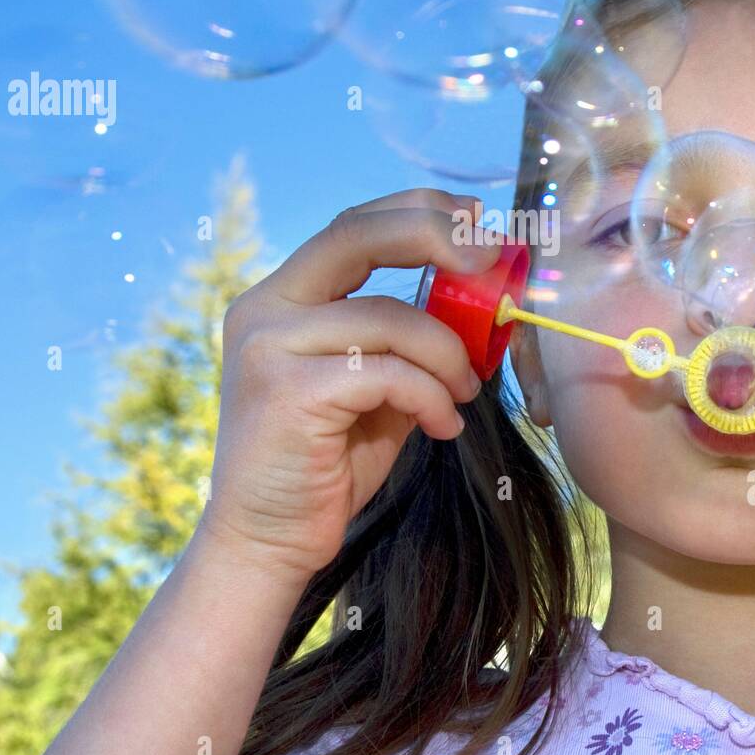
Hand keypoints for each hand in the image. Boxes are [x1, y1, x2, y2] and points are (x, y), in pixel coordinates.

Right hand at [200, 189, 502, 582]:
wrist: (268, 543)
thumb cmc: (328, 462)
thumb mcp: (373, 383)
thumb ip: (405, 335)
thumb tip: (481, 290)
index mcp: (280, 296)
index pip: (352, 225)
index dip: (419, 211)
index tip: (476, 220)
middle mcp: (264, 308)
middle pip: (357, 235)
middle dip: (434, 235)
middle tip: (490, 262)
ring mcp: (269, 347)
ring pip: (392, 317)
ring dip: (448, 356)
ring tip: (464, 394)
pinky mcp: (289, 392)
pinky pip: (389, 373)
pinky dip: (432, 396)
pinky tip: (443, 426)